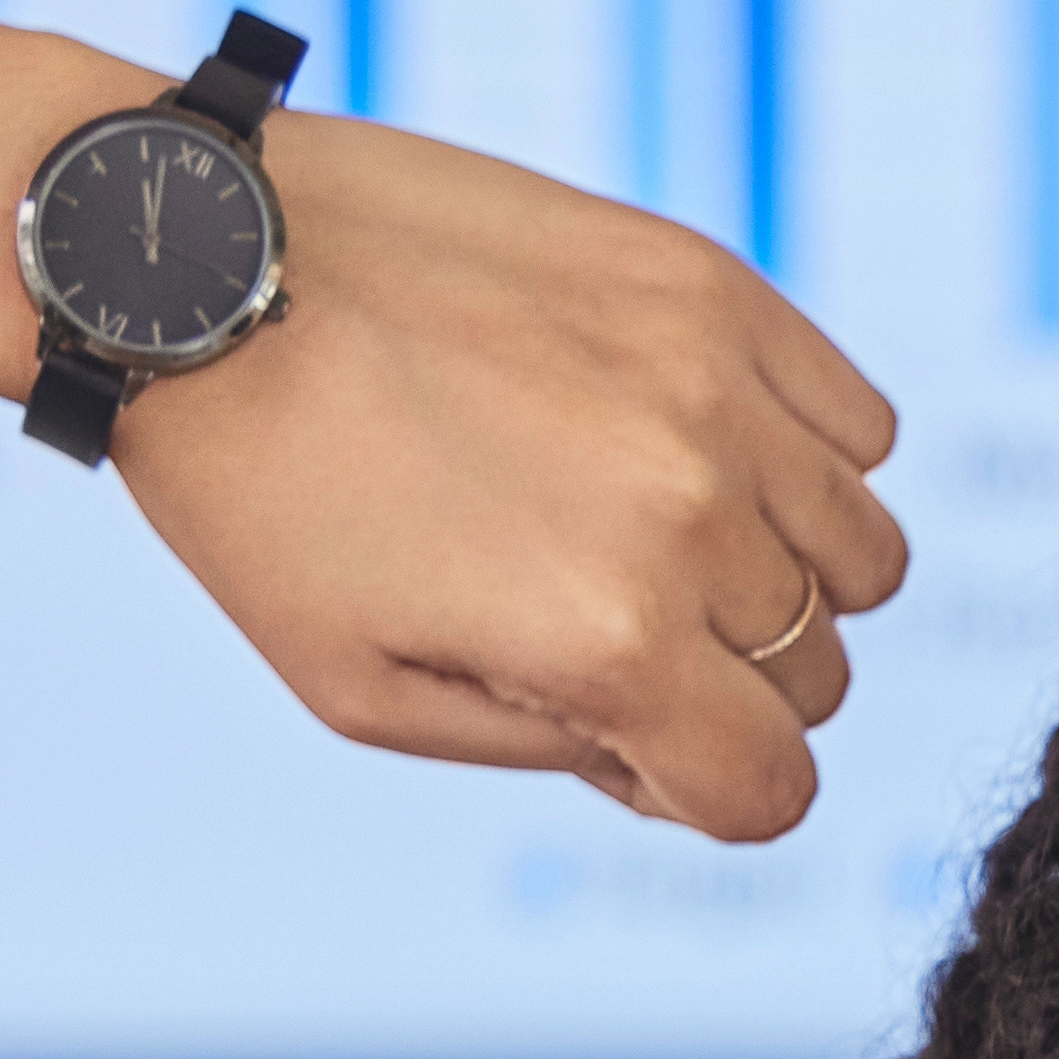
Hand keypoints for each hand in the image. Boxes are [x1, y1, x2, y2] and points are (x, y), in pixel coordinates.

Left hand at [0, 0, 911, 836]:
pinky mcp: (711, 286)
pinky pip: (861, 425)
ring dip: (784, 571)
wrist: (194, 269)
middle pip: (817, 672)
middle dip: (731, 679)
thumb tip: (681, 758)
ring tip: (661, 527)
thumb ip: (554, 749)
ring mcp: (714, 389)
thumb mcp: (369, 694)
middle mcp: (688, 516)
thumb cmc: (258, 497)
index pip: (772, 789)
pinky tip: (697, 443)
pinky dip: (805, 455)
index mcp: (606, 641)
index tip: (639, 741)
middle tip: (612, 615)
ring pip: (865, 552)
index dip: (709, 789)